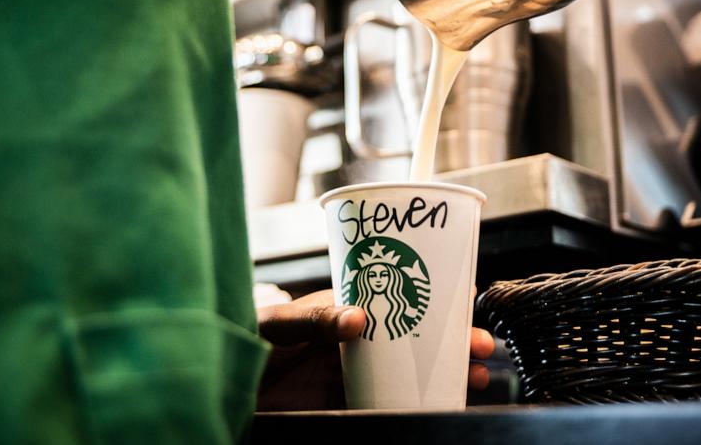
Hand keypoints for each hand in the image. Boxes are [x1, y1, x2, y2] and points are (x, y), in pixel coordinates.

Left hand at [256, 289, 495, 410]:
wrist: (218, 380)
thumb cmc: (243, 337)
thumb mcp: (277, 323)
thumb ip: (312, 317)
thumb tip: (357, 319)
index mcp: (342, 307)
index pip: (396, 296)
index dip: (433, 298)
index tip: (466, 300)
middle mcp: (354, 339)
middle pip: (414, 336)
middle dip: (452, 340)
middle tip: (482, 348)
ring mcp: (351, 371)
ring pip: (409, 369)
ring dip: (445, 371)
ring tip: (476, 378)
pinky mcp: (344, 401)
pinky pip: (389, 399)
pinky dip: (418, 401)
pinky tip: (442, 403)